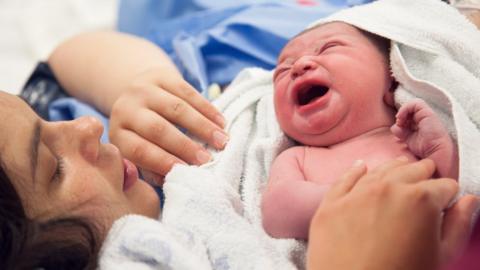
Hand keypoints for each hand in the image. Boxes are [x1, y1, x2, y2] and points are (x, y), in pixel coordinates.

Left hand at [109, 67, 227, 184]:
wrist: (136, 95)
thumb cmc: (143, 135)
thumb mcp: (139, 152)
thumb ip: (152, 168)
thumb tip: (173, 180)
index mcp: (119, 134)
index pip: (139, 150)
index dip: (163, 161)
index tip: (186, 172)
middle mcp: (126, 109)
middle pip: (158, 129)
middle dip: (185, 146)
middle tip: (207, 160)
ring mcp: (143, 90)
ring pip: (177, 109)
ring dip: (203, 126)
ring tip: (222, 141)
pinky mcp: (160, 75)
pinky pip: (187, 91)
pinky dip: (207, 108)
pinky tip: (221, 122)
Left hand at [307, 158, 478, 269]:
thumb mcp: (442, 258)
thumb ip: (458, 225)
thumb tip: (468, 201)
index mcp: (420, 200)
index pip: (444, 186)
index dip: (448, 195)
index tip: (446, 201)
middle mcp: (388, 188)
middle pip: (412, 171)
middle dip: (423, 176)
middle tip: (427, 180)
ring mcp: (356, 194)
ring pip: (380, 170)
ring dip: (394, 169)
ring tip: (402, 169)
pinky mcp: (332, 204)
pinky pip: (344, 180)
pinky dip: (355, 172)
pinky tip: (362, 167)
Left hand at [391, 99, 457, 177]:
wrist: (436, 153)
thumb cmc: (425, 150)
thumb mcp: (409, 140)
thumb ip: (401, 132)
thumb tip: (394, 126)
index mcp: (421, 125)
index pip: (408, 116)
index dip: (401, 120)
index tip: (399, 128)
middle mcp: (424, 118)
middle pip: (409, 111)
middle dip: (401, 117)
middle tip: (400, 126)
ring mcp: (427, 115)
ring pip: (411, 106)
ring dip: (403, 113)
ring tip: (401, 122)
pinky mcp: (428, 113)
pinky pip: (415, 104)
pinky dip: (405, 109)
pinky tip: (402, 118)